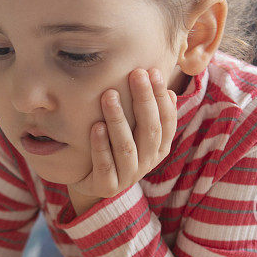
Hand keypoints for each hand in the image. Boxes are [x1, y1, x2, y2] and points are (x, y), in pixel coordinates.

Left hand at [68, 67, 177, 215]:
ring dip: (118, 120)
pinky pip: (105, 165)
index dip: (161, 97)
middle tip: (135, 74)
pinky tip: (96, 126)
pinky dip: (101, 145)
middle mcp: (147, 162)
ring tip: (108, 96)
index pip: (167, 121)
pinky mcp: (107, 186)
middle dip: (144, 100)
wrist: (90, 182)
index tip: (152, 71)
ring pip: (127, 147)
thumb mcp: (132, 129)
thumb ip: (146, 112)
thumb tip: (166, 86)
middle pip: (150, 130)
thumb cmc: (113, 147)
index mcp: (159, 148)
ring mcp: (128, 176)